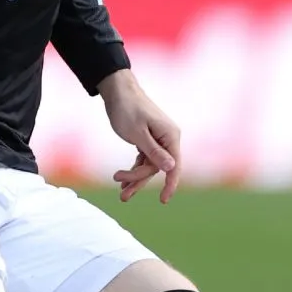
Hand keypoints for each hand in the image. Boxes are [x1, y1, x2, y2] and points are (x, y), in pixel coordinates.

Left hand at [99, 69, 180, 203]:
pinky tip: (123, 180)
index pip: (174, 166)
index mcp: (170, 136)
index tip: (164, 200)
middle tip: (122, 192)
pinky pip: (143, 159)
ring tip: (121, 193)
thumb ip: (154, 152)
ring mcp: (158, 139)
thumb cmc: (127, 109)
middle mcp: (167, 138)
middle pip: (157, 167)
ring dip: (135, 178)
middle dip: (139, 180)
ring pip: (149, 165)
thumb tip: (172, 168)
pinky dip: (134, 169)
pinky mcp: (147, 139)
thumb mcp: (138, 133)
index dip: (170, 184)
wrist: (117, 91)